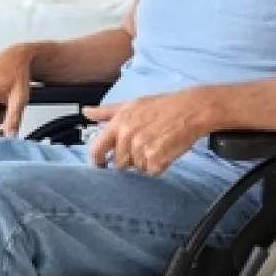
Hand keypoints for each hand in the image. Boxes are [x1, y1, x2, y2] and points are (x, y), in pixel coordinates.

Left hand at [83, 88, 213, 174]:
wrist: (189, 110)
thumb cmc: (161, 106)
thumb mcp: (131, 104)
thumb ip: (106, 112)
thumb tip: (86, 112)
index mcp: (118, 122)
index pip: (97, 148)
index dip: (97, 160)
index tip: (100, 164)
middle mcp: (127, 136)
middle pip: (119, 163)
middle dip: (129, 159)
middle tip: (142, 145)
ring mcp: (142, 149)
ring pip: (137, 168)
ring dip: (145, 162)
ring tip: (155, 145)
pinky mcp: (157, 159)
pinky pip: (152, 172)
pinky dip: (158, 166)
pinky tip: (164, 151)